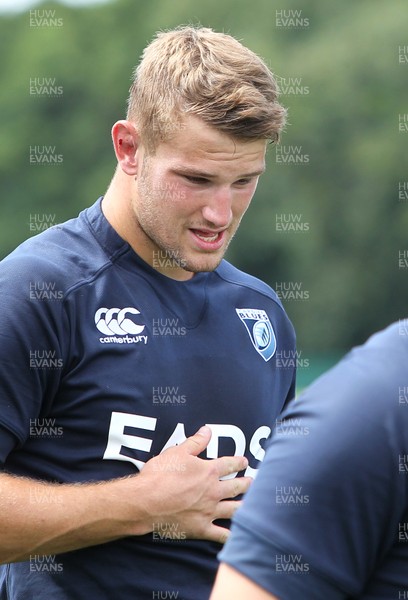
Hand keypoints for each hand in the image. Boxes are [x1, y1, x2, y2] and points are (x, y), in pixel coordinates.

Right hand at [139, 426, 251, 542]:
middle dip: (246, 484)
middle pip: (236, 487)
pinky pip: (221, 535)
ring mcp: (209, 511)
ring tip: (251, 505)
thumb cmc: (160, 475)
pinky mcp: (201, 528)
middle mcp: (213, 491)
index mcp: (209, 471)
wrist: (147, 501)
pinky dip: (231, 536)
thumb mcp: (177, 452)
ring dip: (244, 506)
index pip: (229, 465)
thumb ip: (196, 442)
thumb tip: (208, 430)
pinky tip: (237, 536)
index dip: (238, 462)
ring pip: (234, 510)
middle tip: (252, 482)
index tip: (244, 462)